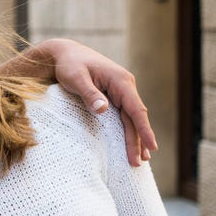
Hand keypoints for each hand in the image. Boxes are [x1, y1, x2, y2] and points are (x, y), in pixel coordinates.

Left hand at [46, 39, 157, 165]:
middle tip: (137, 163)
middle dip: (138, 141)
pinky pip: (123, 116)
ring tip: (139, 160)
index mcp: (121, 81)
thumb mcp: (76, 78)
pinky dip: (127, 130)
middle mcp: (125, 86)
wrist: (64, 53)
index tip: (152, 146)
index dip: (144, 129)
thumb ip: (89, 94)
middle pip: (135, 118)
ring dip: (134, 138)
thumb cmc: (69, 64)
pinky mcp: (113, 96)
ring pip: (130, 119)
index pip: (136, 109)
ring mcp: (120, 91)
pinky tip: (131, 144)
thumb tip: (104, 110)